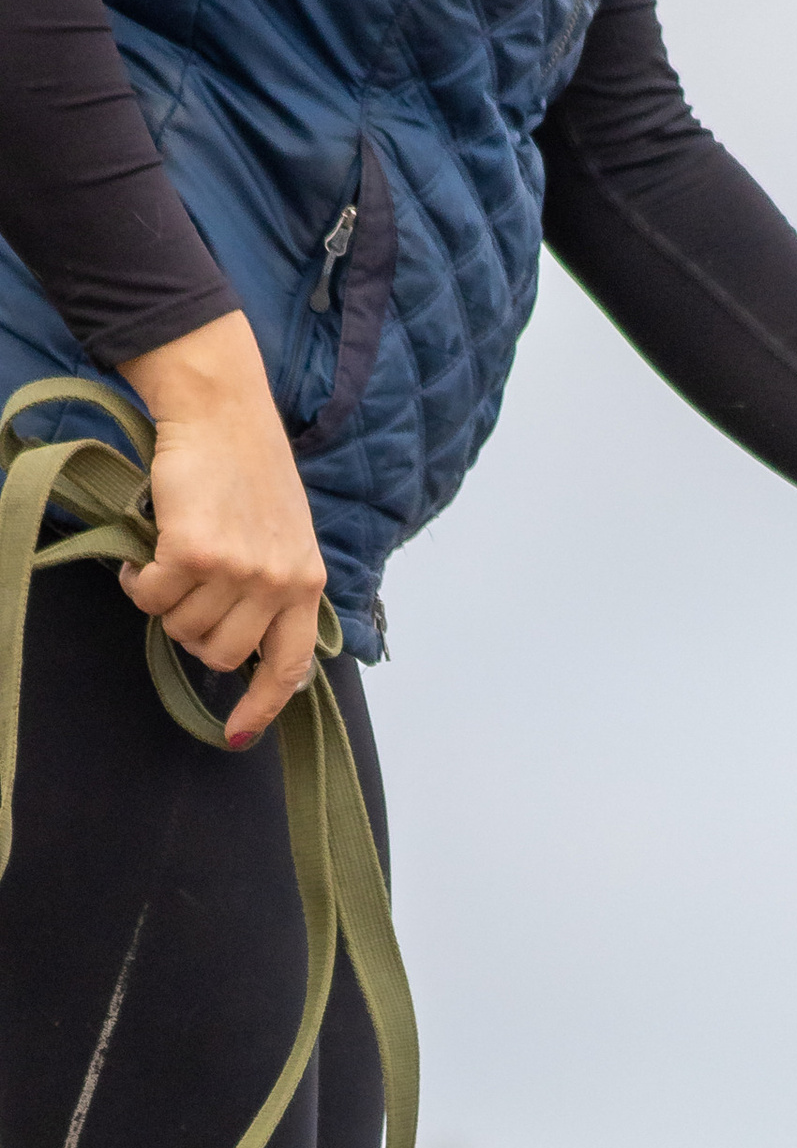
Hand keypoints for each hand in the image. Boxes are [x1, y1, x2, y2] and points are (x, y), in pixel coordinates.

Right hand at [115, 314, 328, 751]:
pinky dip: (137, 580)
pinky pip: (150, 597)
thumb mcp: (284, 536)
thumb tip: (241, 648)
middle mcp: (278, 583)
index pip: (289, 667)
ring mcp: (238, 570)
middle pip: (219, 653)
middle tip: (184, 590)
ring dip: (163, 601)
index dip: (261, 707)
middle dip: (191, 630)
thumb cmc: (248, 471)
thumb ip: (273, 590)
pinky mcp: (194, 553)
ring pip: (181, 627)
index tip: (237, 733)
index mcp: (307, 583)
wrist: (220, 414)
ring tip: (169, 560)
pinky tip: (145, 553)